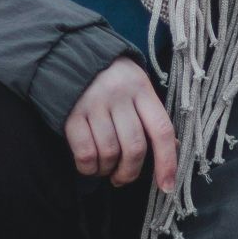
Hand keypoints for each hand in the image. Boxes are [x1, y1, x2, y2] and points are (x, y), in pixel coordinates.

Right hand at [65, 54, 178, 190]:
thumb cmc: (107, 76)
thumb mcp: (134, 85)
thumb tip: (171, 147)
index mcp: (141, 88)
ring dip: (107, 170)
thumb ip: (149, 113)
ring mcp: (94, 104)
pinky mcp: (71, 113)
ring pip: (110, 153)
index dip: (168, 162)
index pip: (161, 130)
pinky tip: (89, 165)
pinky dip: (88, 167)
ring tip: (104, 169)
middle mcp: (120, 95)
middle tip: (122, 178)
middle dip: (130, 172)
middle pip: (134, 147)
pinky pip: (85, 152)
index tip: (167, 186)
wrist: (65, 52)